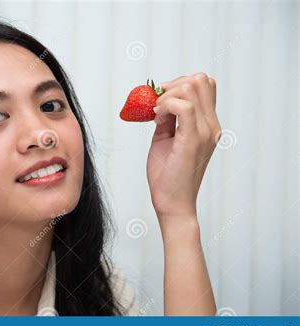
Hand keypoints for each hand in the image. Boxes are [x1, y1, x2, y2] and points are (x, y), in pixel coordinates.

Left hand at [146, 73, 220, 220]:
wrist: (172, 204)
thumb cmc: (168, 176)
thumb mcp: (166, 140)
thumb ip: (167, 120)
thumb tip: (158, 102)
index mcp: (208, 125)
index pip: (205, 86)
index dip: (179, 85)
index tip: (161, 101)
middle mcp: (211, 126)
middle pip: (200, 80)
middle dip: (173, 85)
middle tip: (157, 105)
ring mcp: (205, 132)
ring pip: (192, 87)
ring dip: (167, 96)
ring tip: (156, 115)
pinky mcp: (193, 139)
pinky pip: (184, 106)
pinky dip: (165, 105)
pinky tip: (156, 118)